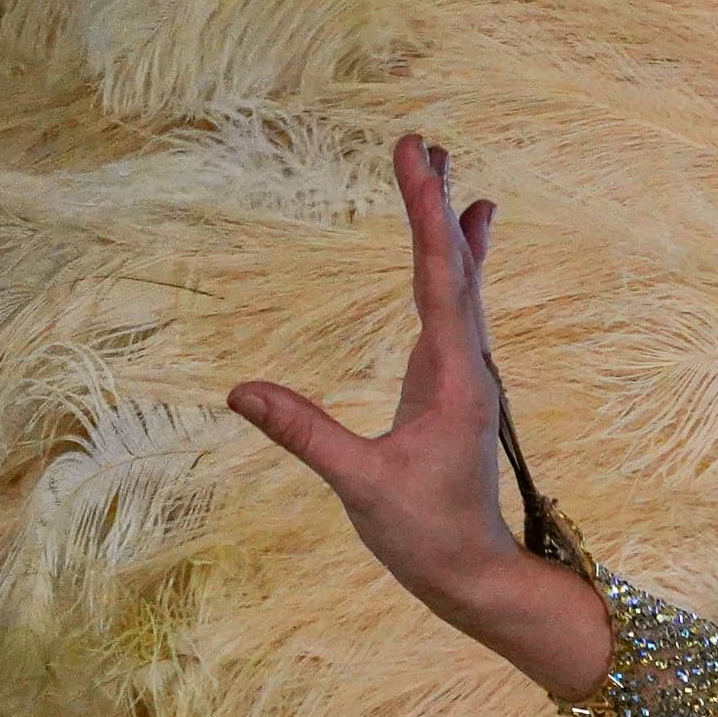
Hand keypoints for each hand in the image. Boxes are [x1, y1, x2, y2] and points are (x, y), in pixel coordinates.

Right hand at [228, 136, 611, 697]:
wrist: (478, 574)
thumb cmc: (427, 536)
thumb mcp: (361, 486)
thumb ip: (305, 436)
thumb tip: (240, 390)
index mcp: (454, 380)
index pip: (439, 279)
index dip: (426, 215)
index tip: (416, 160)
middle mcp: (467, 368)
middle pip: (455, 268)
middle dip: (436, 203)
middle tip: (425, 142)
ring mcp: (463, 375)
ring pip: (460, 285)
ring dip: (449, 226)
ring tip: (446, 170)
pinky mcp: (452, 387)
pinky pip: (456, 310)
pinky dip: (455, 266)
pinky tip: (464, 243)